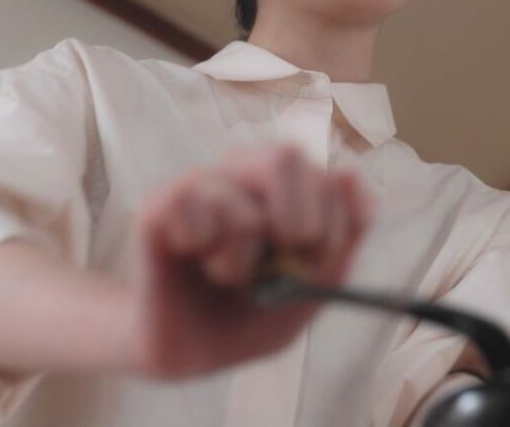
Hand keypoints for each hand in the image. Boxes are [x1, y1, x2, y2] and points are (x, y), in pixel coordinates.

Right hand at [117, 141, 371, 378]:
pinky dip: (200, 245)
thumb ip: (344, 234)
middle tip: (282, 259)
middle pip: (286, 157)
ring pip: (240, 208)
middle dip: (298, 222)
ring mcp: (203, 184)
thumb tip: (350, 172)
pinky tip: (193, 258)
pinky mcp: (159, 204)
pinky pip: (188, 204)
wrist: (193, 352)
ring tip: (227, 276)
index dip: (334, 226)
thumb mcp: (314, 287)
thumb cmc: (254, 315)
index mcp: (291, 188)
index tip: (317, 263)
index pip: (332, 180)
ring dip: (241, 262)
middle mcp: (246, 173)